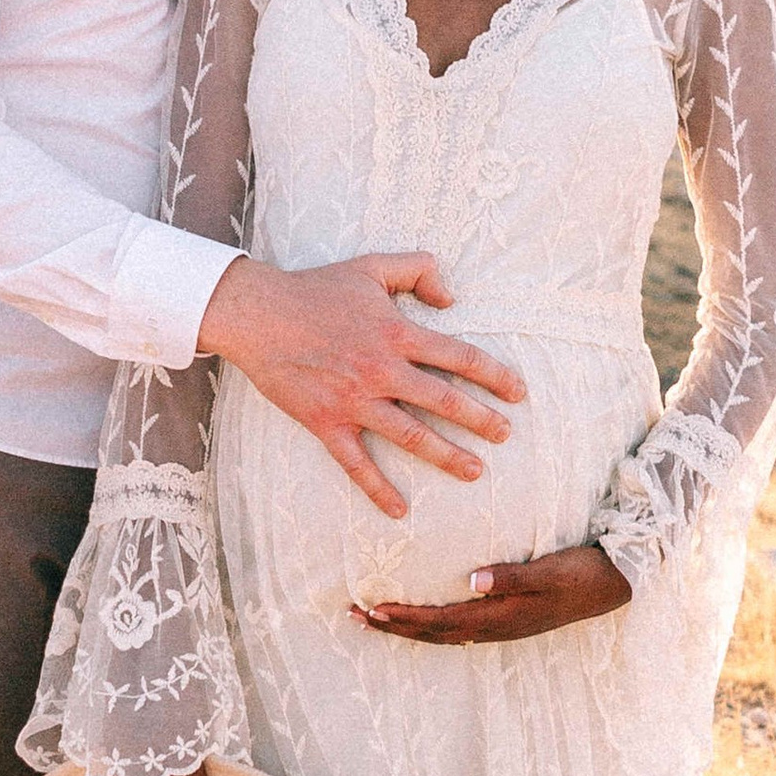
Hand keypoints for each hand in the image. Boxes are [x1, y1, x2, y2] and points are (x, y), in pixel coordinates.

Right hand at [199, 253, 525, 518]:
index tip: (517, 393)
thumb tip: (451, 297)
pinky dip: (377, 488)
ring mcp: (355, 401)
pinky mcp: (327, 423)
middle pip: (444, 401)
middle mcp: (382, 371)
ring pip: (411, 435)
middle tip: (505, 434)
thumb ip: (418, 270)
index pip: (460, 358)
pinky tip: (399, 509)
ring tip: (475, 471)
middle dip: (481, 420)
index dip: (494, 376)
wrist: (258, 315)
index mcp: (397, 333)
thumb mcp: (372, 265)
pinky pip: (356, 463)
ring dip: (447, 455)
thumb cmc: (316, 288)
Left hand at [351, 542, 631, 645]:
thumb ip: (511, 577)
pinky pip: (458, 627)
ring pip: (443, 634)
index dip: (404, 619)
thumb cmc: (583, 573)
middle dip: (393, 627)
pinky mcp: (508, 620)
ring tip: (375, 618)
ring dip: (407, 628)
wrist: (617, 584)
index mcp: (501, 617)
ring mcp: (502, 627)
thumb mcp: (549, 571)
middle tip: (354, 615)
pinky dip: (431, 625)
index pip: (440, 622)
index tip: (372, 610)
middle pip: (433, 634)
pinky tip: (420, 617)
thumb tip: (471, 582)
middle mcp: (496, 628)